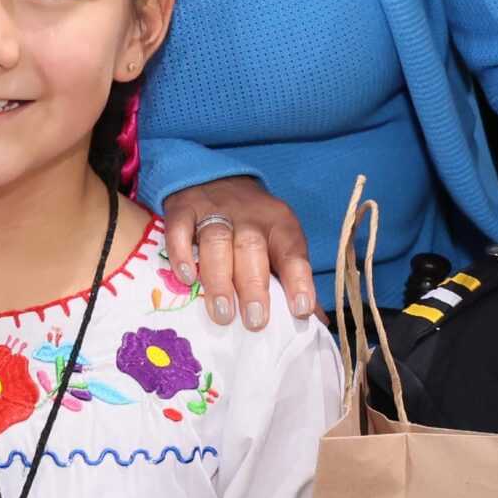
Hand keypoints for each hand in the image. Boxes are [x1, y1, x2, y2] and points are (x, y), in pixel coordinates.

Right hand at [161, 179, 314, 329]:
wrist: (213, 176)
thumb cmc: (251, 223)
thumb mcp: (278, 240)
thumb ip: (294, 279)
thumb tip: (317, 320)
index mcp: (279, 224)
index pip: (292, 251)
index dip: (298, 280)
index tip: (300, 310)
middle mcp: (248, 216)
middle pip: (252, 248)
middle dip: (254, 286)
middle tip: (255, 321)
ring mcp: (213, 210)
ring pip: (217, 241)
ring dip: (219, 279)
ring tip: (222, 313)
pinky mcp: (183, 209)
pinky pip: (180, 229)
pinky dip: (181, 254)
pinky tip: (186, 278)